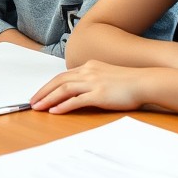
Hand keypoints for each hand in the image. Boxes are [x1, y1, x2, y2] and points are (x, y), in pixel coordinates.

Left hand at [30, 60, 146, 114]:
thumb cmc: (129, 82)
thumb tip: (82, 90)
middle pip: (58, 81)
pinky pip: (76, 100)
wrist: (145, 82)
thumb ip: (94, 79)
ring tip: (38, 107)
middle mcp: (88, 72)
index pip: (63, 75)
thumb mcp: (107, 75)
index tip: (39, 94)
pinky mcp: (99, 94)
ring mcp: (93, 82)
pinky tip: (54, 111)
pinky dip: (63, 105)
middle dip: (43, 92)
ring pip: (64, 89)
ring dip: (48, 98)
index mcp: (89, 66)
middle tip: (31, 102)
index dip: (49, 85)